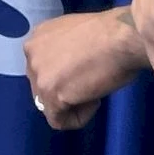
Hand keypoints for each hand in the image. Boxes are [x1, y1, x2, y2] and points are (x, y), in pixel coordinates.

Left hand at [22, 9, 148, 129]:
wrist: (122, 37)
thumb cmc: (111, 33)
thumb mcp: (76, 36)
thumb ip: (62, 52)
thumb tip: (68, 71)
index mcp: (38, 36)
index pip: (43, 67)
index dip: (65, 75)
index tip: (85, 72)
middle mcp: (31, 53)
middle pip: (42, 86)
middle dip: (64, 90)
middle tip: (90, 83)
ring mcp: (38, 75)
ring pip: (49, 105)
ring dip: (72, 104)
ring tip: (94, 91)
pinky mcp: (50, 95)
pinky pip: (59, 121)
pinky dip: (78, 118)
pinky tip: (94, 101)